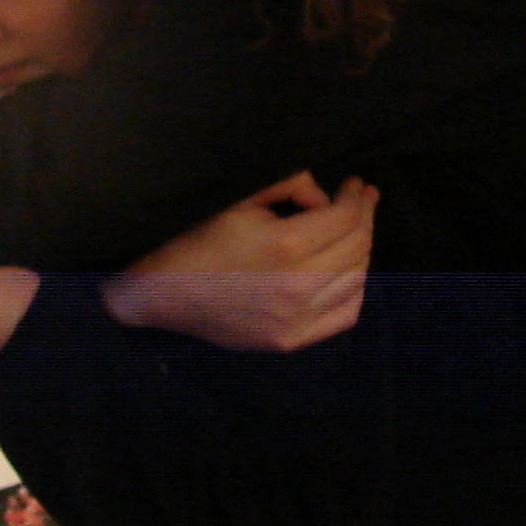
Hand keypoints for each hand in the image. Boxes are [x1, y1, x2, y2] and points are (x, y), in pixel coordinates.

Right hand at [102, 172, 376, 351]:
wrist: (162, 291)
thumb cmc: (199, 236)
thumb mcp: (241, 197)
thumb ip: (291, 184)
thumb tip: (326, 196)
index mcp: (285, 246)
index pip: (345, 218)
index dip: (355, 196)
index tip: (355, 184)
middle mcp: (298, 287)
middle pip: (357, 247)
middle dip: (364, 217)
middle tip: (361, 199)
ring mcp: (296, 320)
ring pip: (357, 279)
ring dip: (361, 250)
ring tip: (354, 230)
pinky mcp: (290, 341)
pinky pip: (345, 314)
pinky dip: (353, 288)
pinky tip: (345, 270)